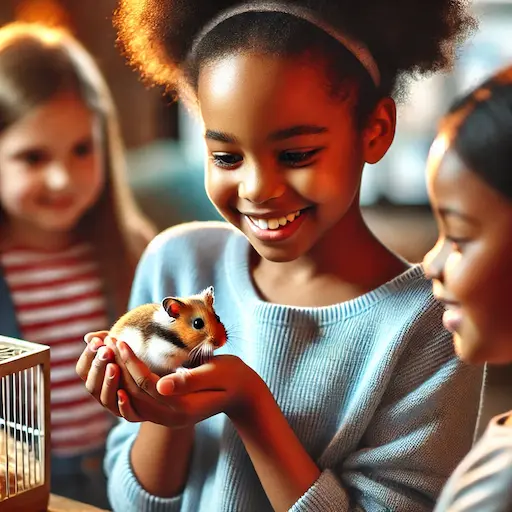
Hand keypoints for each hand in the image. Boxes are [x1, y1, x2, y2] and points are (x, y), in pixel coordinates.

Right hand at [77, 332, 177, 425]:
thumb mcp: (129, 350)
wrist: (179, 389)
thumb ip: (111, 343)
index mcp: (101, 379)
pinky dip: (123, 406)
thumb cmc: (149, 363)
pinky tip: (122, 394)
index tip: (97, 342)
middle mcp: (108, 395)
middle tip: (106, 350)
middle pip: (92, 387)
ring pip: (108, 401)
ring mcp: (123, 406)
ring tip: (114, 366)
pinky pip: (129, 416)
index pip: (82, 371)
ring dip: (109, 383)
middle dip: (98, 367)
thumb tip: (89, 337)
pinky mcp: (143, 414)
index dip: (87, 357)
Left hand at [116, 340, 265, 427]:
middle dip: (119, 368)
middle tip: (106, 343)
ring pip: (133, 401)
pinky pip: (139, 402)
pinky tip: (119, 366)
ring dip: (119, 376)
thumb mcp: (216, 374)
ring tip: (109, 351)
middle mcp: (172, 418)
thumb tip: (161, 386)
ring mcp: (168, 418)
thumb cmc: (233, 377)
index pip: (146, 386)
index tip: (120, 341)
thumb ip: (189, 380)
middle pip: (134, 395)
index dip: (131, 363)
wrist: (242, 392)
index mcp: (184, 408)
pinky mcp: (166, 412)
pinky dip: (126, 384)